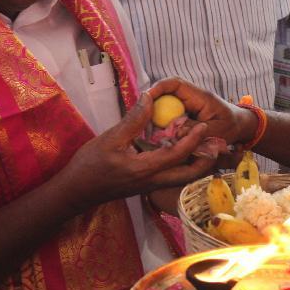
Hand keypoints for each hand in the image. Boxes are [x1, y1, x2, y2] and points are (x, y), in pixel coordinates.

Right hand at [62, 93, 216, 205]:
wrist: (76, 192)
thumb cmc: (89, 165)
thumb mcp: (110, 139)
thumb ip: (133, 120)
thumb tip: (149, 97)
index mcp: (145, 169)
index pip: (177, 155)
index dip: (193, 139)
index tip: (204, 124)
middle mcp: (152, 181)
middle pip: (189, 175)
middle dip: (204, 160)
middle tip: (214, 143)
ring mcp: (149, 186)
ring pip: (181, 178)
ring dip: (195, 164)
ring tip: (202, 146)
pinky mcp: (145, 186)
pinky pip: (171, 178)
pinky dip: (181, 166)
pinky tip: (180, 152)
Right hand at [149, 78, 257, 144]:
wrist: (242, 128)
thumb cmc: (232, 128)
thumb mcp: (215, 132)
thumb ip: (194, 131)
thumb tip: (172, 132)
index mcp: (200, 96)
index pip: (175, 84)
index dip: (158, 88)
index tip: (145, 99)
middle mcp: (191, 98)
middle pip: (165, 95)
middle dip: (152, 106)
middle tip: (143, 122)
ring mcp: (187, 106)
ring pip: (165, 107)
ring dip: (157, 118)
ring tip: (151, 133)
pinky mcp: (184, 115)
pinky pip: (169, 116)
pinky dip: (164, 125)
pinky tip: (161, 138)